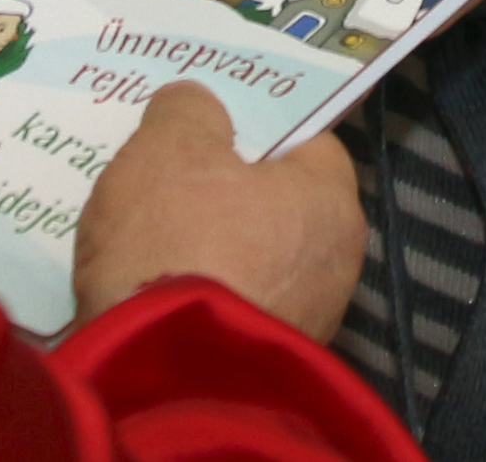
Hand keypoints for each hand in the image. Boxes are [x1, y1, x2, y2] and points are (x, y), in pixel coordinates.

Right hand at [70, 81, 365, 342]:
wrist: (162, 376)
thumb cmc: (178, 239)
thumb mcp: (169, 145)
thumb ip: (189, 111)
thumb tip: (199, 108)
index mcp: (330, 201)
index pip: (306, 140)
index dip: (257, 125)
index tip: (212, 120)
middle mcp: (335, 265)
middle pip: (277, 203)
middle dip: (228, 188)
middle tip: (171, 170)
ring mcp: (303, 323)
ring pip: (251, 259)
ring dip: (211, 245)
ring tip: (149, 231)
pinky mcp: (261, 368)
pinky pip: (228, 305)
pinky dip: (197, 291)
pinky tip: (153, 282)